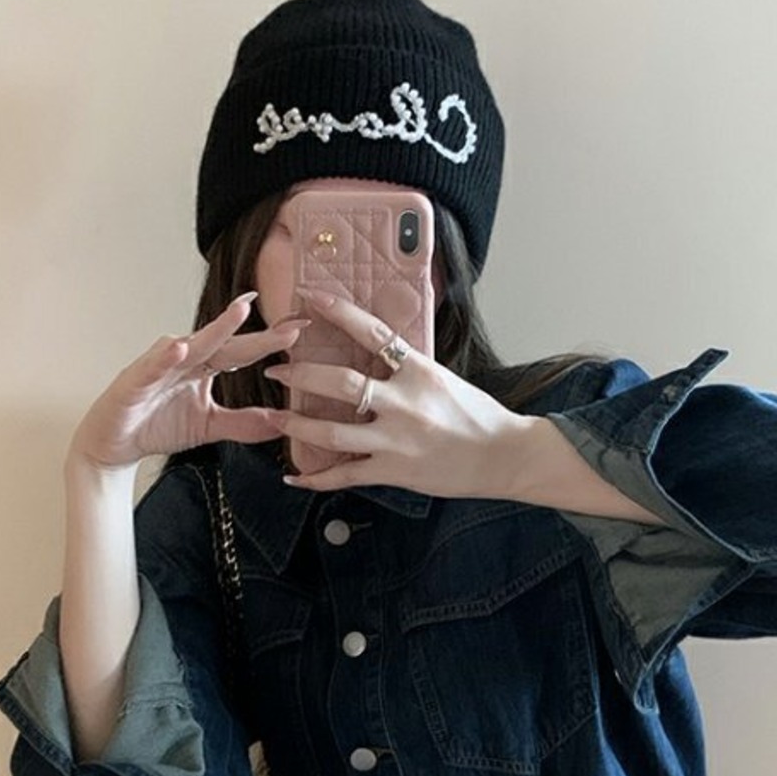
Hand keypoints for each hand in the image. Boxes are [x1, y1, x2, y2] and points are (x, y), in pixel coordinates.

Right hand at [69, 294, 307, 471]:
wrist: (114, 445)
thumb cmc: (158, 425)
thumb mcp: (210, 427)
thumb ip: (244, 423)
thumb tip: (283, 423)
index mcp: (204, 366)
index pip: (244, 350)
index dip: (272, 341)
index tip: (303, 329)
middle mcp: (185, 358)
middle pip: (226, 342)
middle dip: (258, 332)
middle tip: (291, 323)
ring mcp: (159, 367)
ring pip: (192, 345)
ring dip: (215, 329)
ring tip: (240, 312)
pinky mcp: (134, 381)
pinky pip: (152, 367)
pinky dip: (165, 357)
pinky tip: (180, 348)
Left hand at [261, 290, 533, 498]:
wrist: (503, 455)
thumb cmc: (477, 415)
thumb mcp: (443, 378)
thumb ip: (407, 368)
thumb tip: (377, 350)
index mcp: (419, 371)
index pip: (373, 333)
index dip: (339, 312)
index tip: (309, 297)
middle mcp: (405, 403)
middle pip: (341, 383)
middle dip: (302, 375)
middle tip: (275, 370)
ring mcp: (397, 440)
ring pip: (334, 431)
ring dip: (297, 425)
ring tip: (273, 417)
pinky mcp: (394, 472)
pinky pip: (346, 476)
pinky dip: (317, 478)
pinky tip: (294, 477)